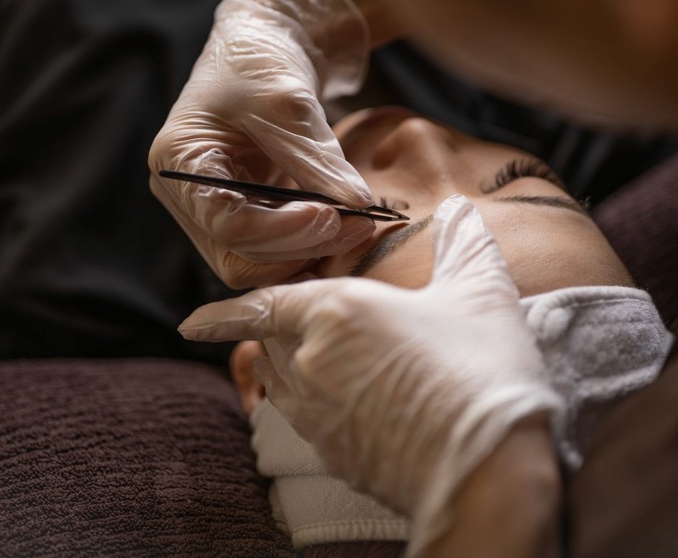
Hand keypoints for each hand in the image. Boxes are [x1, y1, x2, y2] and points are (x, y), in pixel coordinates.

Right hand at [149, 0, 375, 288]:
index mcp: (179, 161)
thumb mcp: (287, 100)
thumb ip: (316, 155)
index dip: (281, 231)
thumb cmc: (260, 59)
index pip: (225, 223)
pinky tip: (343, 228)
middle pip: (237, 255)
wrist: (262, 43)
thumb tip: (357, 204)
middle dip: (299, 248)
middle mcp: (185, 195)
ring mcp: (210, 209)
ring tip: (357, 227)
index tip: (333, 215)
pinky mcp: (241, 214)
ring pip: (254, 262)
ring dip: (307, 253)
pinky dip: (306, 246)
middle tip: (356, 227)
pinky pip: (269, 250)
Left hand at [180, 195, 562, 552]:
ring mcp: (317, 415)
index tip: (191, 322)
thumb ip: (463, 244)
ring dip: (292, 368)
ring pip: (283, 384)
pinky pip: (307, 422)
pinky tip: (354, 405)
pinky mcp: (334, 455)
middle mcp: (310, 362)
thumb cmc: (482, 371)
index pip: (261, 305)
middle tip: (302, 325)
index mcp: (335, 312)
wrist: (486, 469)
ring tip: (327, 361)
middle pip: (272, 343)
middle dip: (277, 332)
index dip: (223, 312)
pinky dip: (316, 406)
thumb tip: (462, 208)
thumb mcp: (480, 293)